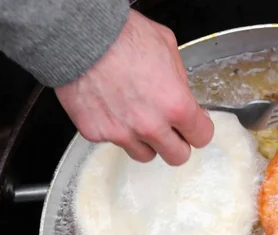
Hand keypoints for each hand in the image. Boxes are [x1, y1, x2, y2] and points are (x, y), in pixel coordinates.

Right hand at [55, 9, 212, 165]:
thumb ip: (179, 79)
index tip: (193, 125)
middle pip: (177, 157)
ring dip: (146, 142)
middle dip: (177, 144)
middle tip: (170, 130)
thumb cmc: (120, 35)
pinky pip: (114, 142)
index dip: (198, 129)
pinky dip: (116, 130)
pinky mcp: (97, 134)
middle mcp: (151, 126)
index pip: (201, 137)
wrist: (76, 34)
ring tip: (137, 119)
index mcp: (176, 105)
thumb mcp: (166, 47)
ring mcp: (123, 133)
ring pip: (145, 155)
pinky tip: (111, 108)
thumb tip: (182, 93)